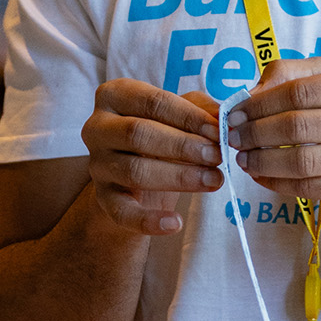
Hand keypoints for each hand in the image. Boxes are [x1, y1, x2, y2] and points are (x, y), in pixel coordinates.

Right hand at [82, 80, 222, 235]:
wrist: (134, 175)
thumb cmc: (160, 132)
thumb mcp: (179, 113)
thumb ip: (200, 110)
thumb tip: (224, 117)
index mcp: (114, 96)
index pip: (152, 101)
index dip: (188, 116)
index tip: (217, 130)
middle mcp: (97, 127)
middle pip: (138, 133)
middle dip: (183, 146)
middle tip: (216, 156)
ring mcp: (97, 164)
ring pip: (134, 171)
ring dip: (178, 177)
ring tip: (213, 180)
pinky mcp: (102, 198)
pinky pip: (122, 212)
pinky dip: (149, 221)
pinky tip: (176, 223)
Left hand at [228, 57, 320, 211]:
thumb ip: (295, 75)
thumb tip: (251, 92)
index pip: (298, 91)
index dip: (259, 103)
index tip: (235, 113)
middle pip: (297, 125)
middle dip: (254, 133)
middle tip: (232, 138)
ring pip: (302, 161)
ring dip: (262, 161)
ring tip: (243, 159)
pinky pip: (310, 189)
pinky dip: (278, 184)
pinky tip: (262, 176)